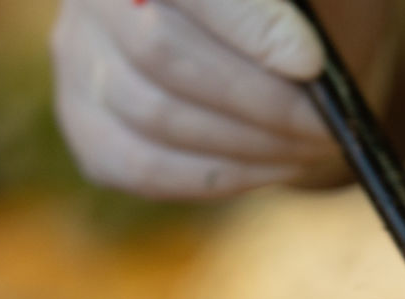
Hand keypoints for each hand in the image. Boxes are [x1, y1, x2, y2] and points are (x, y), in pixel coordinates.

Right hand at [51, 0, 391, 197]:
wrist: (267, 39)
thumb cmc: (299, 4)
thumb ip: (300, 5)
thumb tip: (301, 55)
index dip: (250, 26)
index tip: (312, 64)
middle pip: (160, 52)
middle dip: (260, 99)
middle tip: (325, 126)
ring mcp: (78, 55)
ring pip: (154, 116)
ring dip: (250, 144)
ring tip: (311, 146)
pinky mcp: (86, 122)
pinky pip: (143, 167)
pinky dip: (220, 175)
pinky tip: (271, 166)